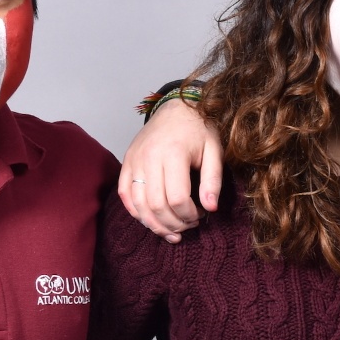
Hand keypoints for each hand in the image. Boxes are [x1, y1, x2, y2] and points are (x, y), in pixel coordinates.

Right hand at [120, 97, 222, 240]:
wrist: (177, 106)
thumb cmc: (199, 129)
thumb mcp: (215, 151)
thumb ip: (213, 180)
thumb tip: (211, 208)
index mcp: (173, 153)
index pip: (177, 198)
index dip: (189, 215)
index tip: (201, 216)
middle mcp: (149, 157)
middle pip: (156, 205)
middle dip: (174, 223)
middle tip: (189, 226)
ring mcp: (134, 160)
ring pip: (138, 204)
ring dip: (154, 224)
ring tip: (172, 232)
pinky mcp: (126, 162)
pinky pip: (125, 194)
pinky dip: (136, 212)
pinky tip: (152, 220)